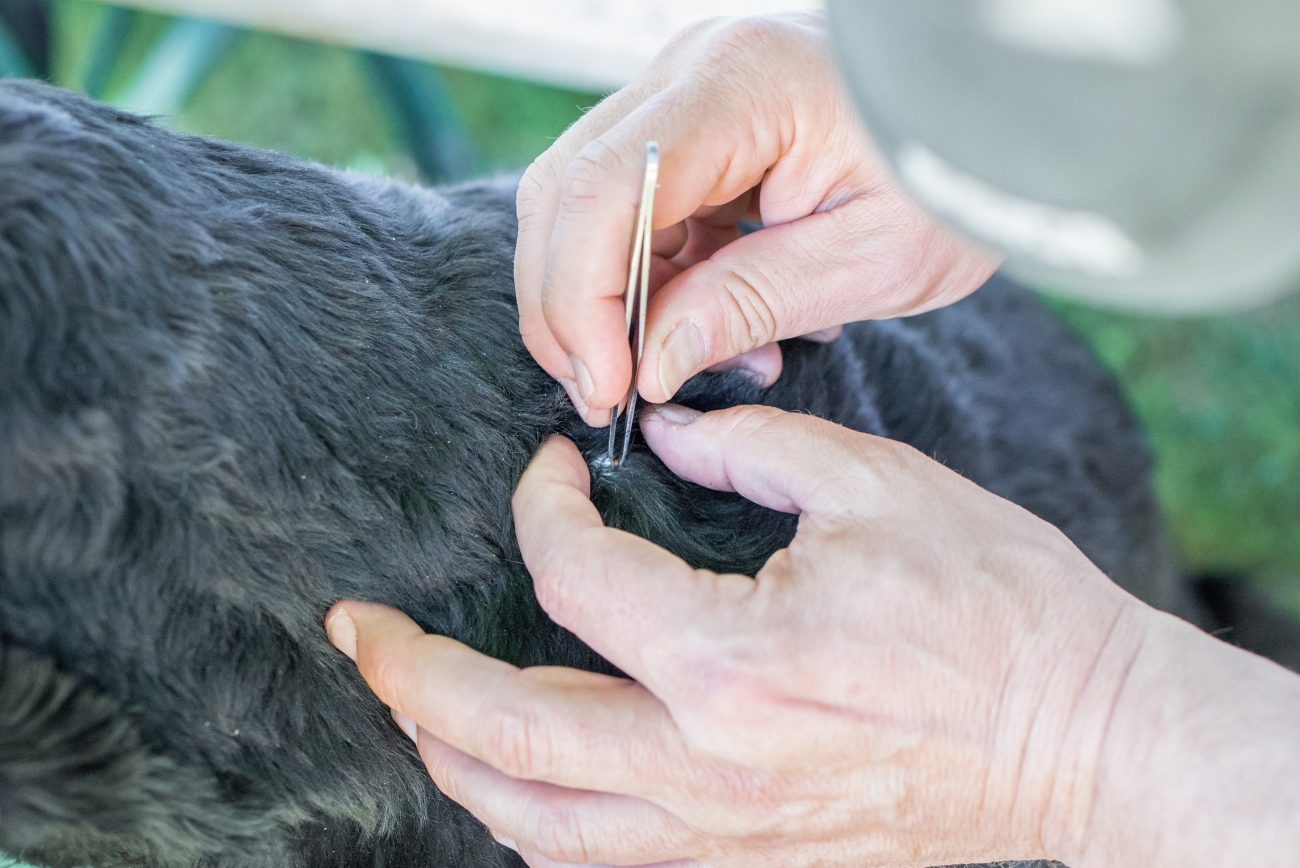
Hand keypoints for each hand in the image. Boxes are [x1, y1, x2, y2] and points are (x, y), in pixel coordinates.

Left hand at [326, 406, 1148, 866]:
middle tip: (358, 630)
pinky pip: (598, 860)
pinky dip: (531, 818)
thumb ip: (750, 448)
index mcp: (729, 657)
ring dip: (451, 758)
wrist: (1084, 745)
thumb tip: (667, 438)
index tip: (551, 469)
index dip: (541, 506)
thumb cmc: (1000, 612)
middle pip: (502, 732)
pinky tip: (511, 779)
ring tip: (407, 705)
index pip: (574, 576)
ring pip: (533, 820)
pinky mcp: (749, 861)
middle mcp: (703, 764)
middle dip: (410, 676)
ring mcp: (719, 833)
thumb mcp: (879, 487)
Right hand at [515, 13, 999, 424]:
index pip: (604, 192)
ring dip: (605, 298)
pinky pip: (630, 209)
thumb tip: (647, 366)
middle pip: (566, 192)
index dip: (580, 301)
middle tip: (610, 395)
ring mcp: (687, 92)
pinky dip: (645, 278)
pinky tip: (703, 323)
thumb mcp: (869, 260)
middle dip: (569, 307)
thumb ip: (749, 306)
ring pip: (583, 203)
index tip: (607, 388)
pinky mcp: (695, 126)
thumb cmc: (955, 177)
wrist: (996, 118)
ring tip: (676, 365)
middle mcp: (693, 71)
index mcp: (742, 87)